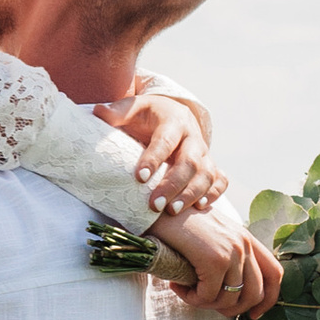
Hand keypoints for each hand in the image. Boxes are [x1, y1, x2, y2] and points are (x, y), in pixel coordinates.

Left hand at [96, 92, 226, 215]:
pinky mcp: (211, 165)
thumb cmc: (148, 115)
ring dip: (192, 194)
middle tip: (155, 205)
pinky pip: (220, 180)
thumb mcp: (133, 108)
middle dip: (173, 185)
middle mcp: (193, 137)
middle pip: (190, 162)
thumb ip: (118, 112)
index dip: (153, 159)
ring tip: (172, 211)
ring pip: (207, 174)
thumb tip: (99, 112)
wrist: (172, 113)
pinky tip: (199, 207)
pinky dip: (214, 193)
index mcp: (173, 121)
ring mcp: (205, 153)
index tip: (139, 177)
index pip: (165, 141)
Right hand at [151, 208, 283, 319]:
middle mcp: (244, 244)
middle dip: (233, 309)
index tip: (253, 314)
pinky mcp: (214, 260)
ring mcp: (231, 252)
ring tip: (188, 293)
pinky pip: (208, 296)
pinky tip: (177, 287)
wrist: (157, 207)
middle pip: (255, 294)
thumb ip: (226, 256)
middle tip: (208, 305)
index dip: (268, 300)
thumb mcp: (211, 237)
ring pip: (230, 299)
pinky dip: (191, 298)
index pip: (275, 274)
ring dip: (206, 304)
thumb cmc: (178, 224)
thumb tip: (230, 290)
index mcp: (246, 239)